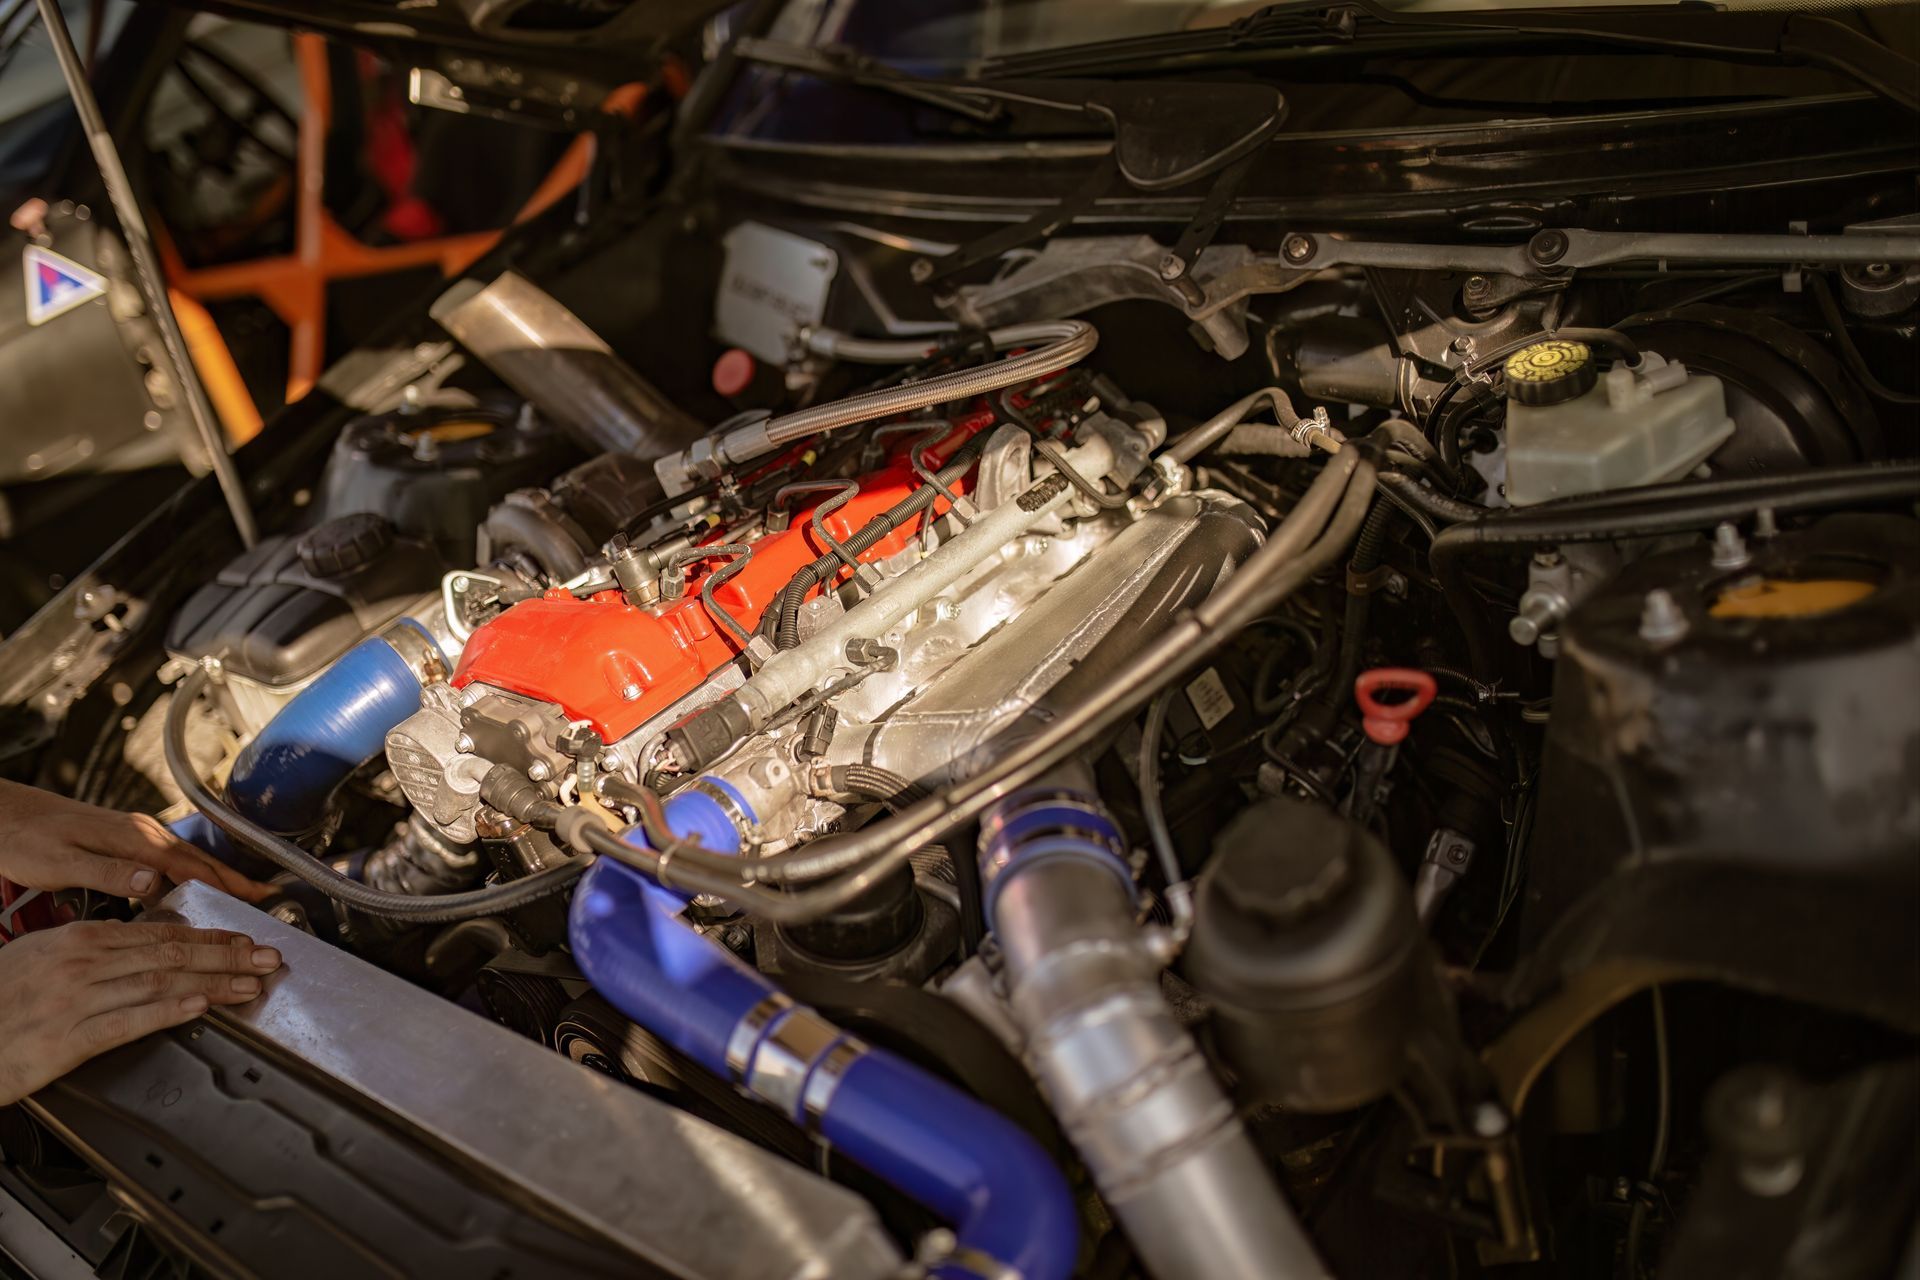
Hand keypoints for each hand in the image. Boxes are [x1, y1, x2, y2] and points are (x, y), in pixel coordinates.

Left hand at [0, 780, 270, 903]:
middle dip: (235, 881)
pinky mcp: (125, 839)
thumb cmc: (23, 839)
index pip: (192, 866)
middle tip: (266, 899)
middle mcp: (141, 834)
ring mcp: (135, 834)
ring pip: (188, 860)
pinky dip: (191, 874)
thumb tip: (152, 883)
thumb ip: (109, 874)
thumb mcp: (61, 863)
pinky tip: (190, 889)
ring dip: (216, 878)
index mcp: (133, 841)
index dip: (227, 885)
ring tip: (239, 898)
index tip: (258, 898)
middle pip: (200, 861)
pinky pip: (170, 860)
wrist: (2, 814)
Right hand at [0, 920, 281, 1104]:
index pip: (158, 933)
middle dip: (227, 955)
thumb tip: (131, 945)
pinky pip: (128, 1020)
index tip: (244, 940)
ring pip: (159, 982)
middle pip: (170, 953)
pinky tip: (198, 1006)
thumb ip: (87, 950)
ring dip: (213, 982)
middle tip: (268, 957)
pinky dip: (167, 1010)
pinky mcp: (67, 1038)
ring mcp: (75, 999)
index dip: (208, 937)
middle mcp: (81, 963)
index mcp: (78, 940)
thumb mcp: (39, 959)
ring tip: (251, 983)